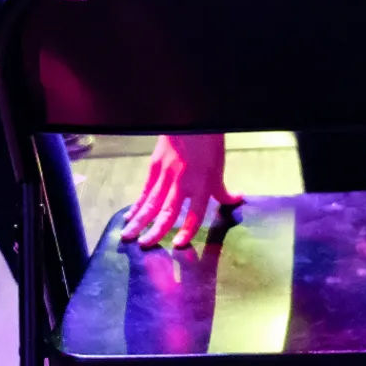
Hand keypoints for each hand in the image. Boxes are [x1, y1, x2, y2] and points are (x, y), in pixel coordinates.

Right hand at [122, 134, 237, 247]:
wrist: (191, 119)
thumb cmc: (208, 143)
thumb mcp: (219, 168)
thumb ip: (222, 189)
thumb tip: (236, 199)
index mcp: (202, 184)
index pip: (195, 213)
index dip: (187, 230)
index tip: (178, 245)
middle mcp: (183, 183)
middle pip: (167, 211)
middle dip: (155, 231)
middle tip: (144, 246)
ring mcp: (166, 175)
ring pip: (151, 203)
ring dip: (139, 221)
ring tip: (128, 236)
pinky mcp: (154, 167)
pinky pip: (145, 190)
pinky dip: (137, 204)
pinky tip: (130, 215)